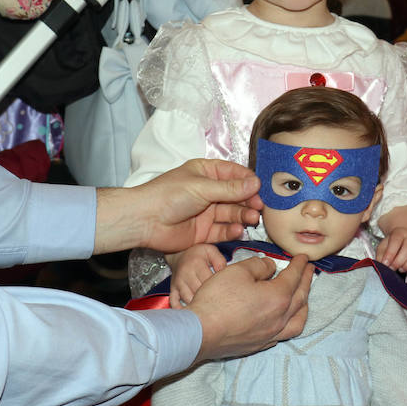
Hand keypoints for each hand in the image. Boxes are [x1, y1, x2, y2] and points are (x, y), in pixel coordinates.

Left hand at [93, 159, 262, 254]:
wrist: (145, 221)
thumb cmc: (169, 195)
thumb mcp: (202, 187)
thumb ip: (230, 188)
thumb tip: (256, 182)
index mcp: (206, 173)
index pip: (234, 174)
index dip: (248, 180)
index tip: (261, 188)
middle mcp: (208, 192)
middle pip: (236, 195)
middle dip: (249, 200)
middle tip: (260, 206)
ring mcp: (207, 212)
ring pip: (232, 213)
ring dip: (243, 215)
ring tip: (252, 218)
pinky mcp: (204, 232)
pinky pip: (223, 230)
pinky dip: (232, 230)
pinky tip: (238, 230)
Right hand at [169, 244, 226, 308]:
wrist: (179, 254)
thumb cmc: (198, 253)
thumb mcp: (210, 251)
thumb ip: (220, 260)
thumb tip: (224, 273)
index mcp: (197, 264)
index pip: (209, 281)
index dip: (218, 287)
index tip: (224, 292)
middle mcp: (186, 274)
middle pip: (199, 292)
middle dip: (209, 298)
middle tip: (219, 303)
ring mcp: (178, 283)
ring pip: (188, 299)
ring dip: (198, 305)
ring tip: (207, 310)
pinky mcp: (173, 289)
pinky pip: (174, 302)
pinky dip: (181, 309)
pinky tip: (190, 312)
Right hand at [188, 255, 312, 362]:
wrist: (200, 332)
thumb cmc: (217, 300)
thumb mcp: (237, 271)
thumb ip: (259, 265)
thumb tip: (270, 267)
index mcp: (278, 297)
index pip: (294, 277)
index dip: (299, 265)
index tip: (303, 257)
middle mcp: (280, 318)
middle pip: (300, 297)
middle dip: (306, 281)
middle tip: (310, 271)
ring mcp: (271, 334)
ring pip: (298, 320)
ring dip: (304, 306)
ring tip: (304, 297)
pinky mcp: (260, 344)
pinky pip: (285, 333)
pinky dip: (290, 322)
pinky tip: (285, 319)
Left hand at [376, 226, 406, 274]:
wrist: (405, 238)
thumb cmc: (392, 245)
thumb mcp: (383, 246)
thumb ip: (381, 255)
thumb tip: (383, 265)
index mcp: (399, 233)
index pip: (396, 241)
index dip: (390, 253)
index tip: (385, 264)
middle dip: (399, 261)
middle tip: (393, 268)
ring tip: (400, 269)